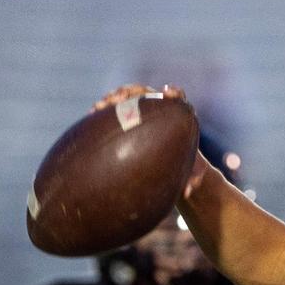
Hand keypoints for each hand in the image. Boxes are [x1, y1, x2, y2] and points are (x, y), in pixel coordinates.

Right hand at [90, 85, 204, 197]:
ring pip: (126, 97)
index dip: (174, 93)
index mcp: (178, 117)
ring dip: (112, 97)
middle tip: (119, 98)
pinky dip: (105, 108)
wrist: (173, 165)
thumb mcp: (192, 174)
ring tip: (99, 106)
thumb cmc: (185, 168)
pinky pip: (115, 108)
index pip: (178, 98)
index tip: (168, 92)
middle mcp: (159, 109)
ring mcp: (142, 110)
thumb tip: (187, 193)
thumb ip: (194, 180)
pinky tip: (91, 114)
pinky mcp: (128, 116)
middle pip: (146, 93)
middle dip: (131, 92)